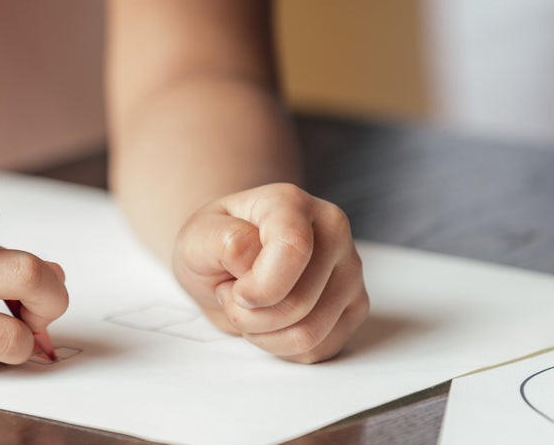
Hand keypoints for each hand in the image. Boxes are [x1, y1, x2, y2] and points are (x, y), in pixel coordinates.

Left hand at [172, 183, 367, 362]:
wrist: (228, 261)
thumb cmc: (216, 245)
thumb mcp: (198, 236)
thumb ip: (224, 242)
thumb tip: (254, 261)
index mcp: (291, 203)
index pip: (293, 249)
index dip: (260, 286)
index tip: (235, 291)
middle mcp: (331, 230)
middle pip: (299, 302)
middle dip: (250, 315)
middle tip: (233, 293)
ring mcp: (350, 268)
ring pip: (311, 333)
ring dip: (264, 334)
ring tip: (249, 306)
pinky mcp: (355, 305)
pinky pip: (320, 349)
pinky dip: (283, 347)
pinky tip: (269, 321)